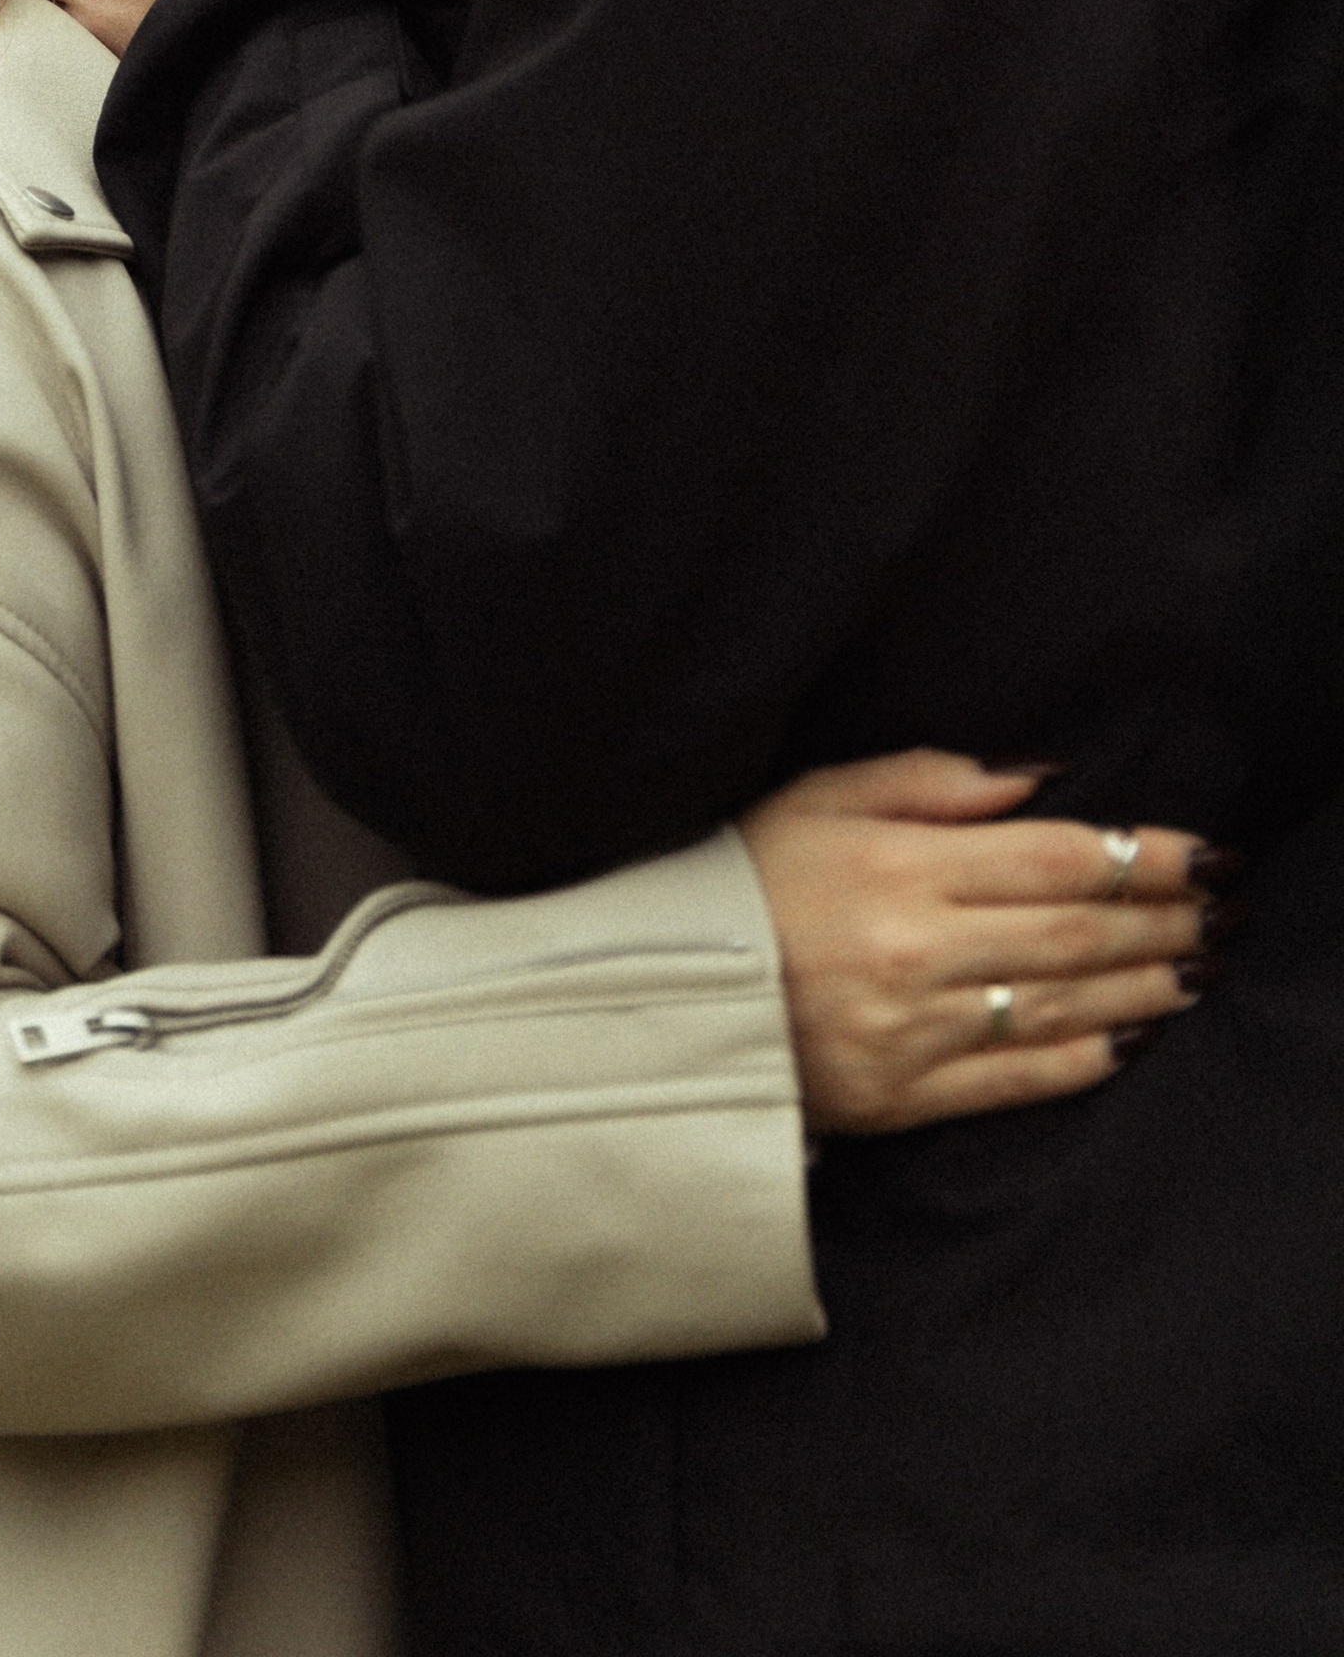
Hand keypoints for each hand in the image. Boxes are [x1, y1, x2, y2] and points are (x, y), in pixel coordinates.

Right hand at [739, 750, 1223, 1133]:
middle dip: (1162, 921)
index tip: (1200, 854)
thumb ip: (928, 780)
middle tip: (1222, 911)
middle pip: (1076, 933)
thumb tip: (1035, 780)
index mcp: (900, 865)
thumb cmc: (735, 877)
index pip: (1055, 859)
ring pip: (1062, 1006)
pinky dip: (1084, 1061)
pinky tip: (1130, 1042)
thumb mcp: (816, 795)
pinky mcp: (901, 1096)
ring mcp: (913, 1029)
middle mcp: (919, 949)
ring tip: (1195, 969)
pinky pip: (1016, 1078)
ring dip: (1143, 988)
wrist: (653, 992)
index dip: (1142, 857)